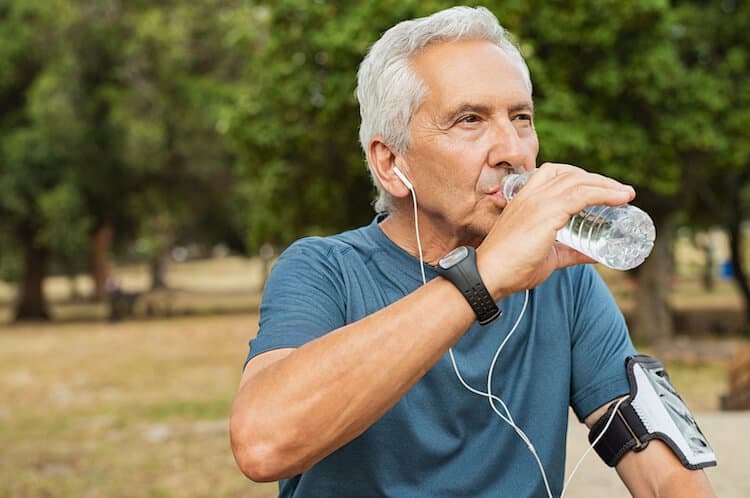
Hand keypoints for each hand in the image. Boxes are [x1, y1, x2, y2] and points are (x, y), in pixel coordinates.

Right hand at [476, 163, 634, 298]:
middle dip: (598, 179)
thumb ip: (570, 253)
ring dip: (607, 185)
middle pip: (571, 174)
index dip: (579, 176)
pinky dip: (604, 194)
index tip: (600, 187)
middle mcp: (532, 194)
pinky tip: (620, 198)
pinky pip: (582, 195)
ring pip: (580, 181)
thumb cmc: (512, 268)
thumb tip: (597, 256)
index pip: (554, 173)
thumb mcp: (548, 256)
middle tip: (619, 192)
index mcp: (525, 198)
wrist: (489, 275)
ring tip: (626, 194)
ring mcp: (539, 201)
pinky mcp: (547, 213)